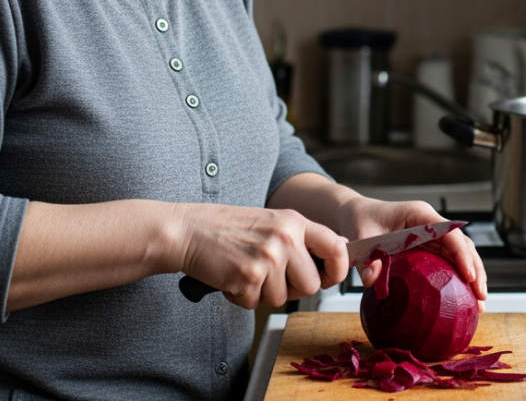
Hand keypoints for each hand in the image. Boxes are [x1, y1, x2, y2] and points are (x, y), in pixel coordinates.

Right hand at [173, 204, 348, 309]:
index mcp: (294, 222)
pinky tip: (232, 278)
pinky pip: (257, 303)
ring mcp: (267, 257)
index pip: (336, 248)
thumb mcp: (271, 222)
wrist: (188, 230)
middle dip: (293, 289)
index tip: (328, 278)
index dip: (337, 269)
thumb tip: (334, 257)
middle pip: (312, 285)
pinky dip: (243, 297)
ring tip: (246, 272)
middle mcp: (285, 238)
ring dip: (264, 294)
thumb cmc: (226, 228)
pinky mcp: (248, 277)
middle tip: (270, 278)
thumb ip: (299, 238)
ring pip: (283, 298)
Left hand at [339, 197, 487, 310]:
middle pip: (463, 244)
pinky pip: (449, 260)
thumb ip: (368, 260)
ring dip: (473, 275)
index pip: (449, 233)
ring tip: (480, 302)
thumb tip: (373, 281)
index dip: (462, 254)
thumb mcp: (362, 238)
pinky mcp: (429, 246)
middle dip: (476, 269)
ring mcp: (432, 234)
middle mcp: (430, 223)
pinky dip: (459, 277)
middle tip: (481, 296)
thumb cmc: (360, 221)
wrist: (356, 214)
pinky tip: (463, 298)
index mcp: (419, 215)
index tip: (470, 276)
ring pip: (461, 253)